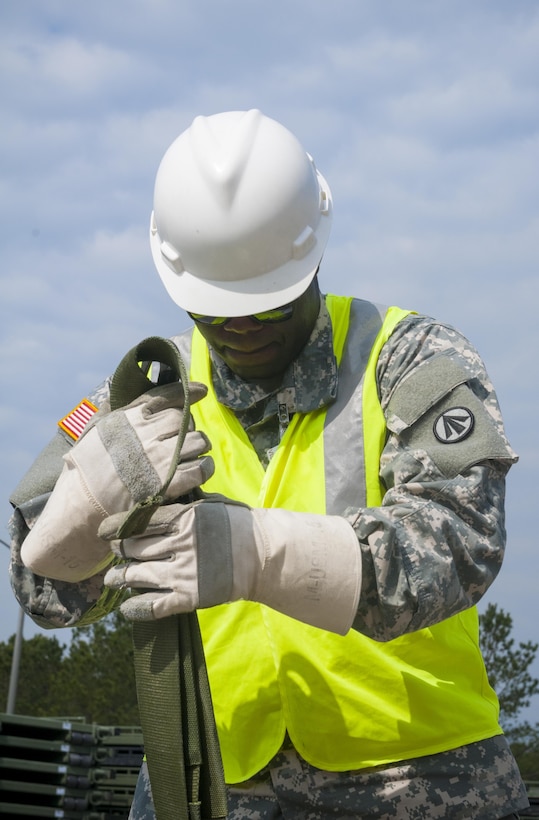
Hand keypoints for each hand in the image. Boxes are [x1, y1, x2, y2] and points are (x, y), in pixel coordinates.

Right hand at [68, 381, 212, 511]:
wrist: (79, 510)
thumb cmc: (82, 475)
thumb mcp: (89, 436)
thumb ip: (103, 415)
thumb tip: (111, 399)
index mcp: (127, 419)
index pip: (163, 396)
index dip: (186, 392)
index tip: (201, 391)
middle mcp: (143, 434)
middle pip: (182, 419)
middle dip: (188, 427)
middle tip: (187, 439)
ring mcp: (157, 459)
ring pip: (196, 441)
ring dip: (200, 447)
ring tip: (196, 454)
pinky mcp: (167, 484)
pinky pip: (199, 468)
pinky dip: (205, 468)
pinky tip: (202, 470)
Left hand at [101, 499, 360, 634]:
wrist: (265, 553)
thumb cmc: (240, 523)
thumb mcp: (210, 504)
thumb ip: (183, 504)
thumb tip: (157, 501)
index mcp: (184, 517)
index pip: (140, 521)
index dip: (117, 527)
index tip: (105, 531)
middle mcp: (180, 543)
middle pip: (135, 547)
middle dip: (119, 551)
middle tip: (113, 553)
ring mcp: (184, 571)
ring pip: (139, 575)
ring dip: (121, 578)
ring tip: (112, 580)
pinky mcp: (190, 596)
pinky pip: (156, 605)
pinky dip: (137, 607)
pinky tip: (126, 608)